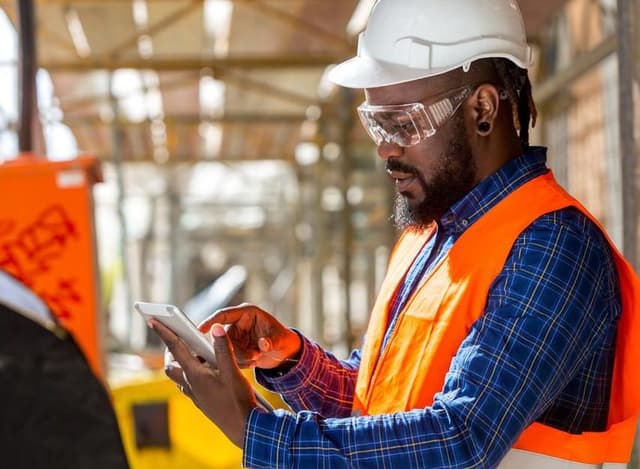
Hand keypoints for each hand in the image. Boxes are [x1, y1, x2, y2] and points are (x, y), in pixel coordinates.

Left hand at [150, 319, 256, 446]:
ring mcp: (195, 395)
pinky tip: (208, 372)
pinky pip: (189, 385)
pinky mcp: (202, 401)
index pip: (176, 348)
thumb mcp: (233, 371)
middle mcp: (191, 385)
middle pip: (172, 365)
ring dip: (183, 362)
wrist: (244, 428)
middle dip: (171, 350)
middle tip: (180, 338)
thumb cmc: (238, 401)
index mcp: (195, 375)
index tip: (152, 321)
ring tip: (199, 353)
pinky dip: (193, 374)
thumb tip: (216, 328)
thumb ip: (223, 348)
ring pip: (180, 376)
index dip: (164, 332)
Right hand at [199, 303, 300, 369]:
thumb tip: (263, 344)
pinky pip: (229, 357)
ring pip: (226, 349)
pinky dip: (240, 362)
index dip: (211, 321)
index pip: (224, 314)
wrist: (285, 353)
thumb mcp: (281, 341)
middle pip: (223, 336)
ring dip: (239, 357)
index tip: (200, 330)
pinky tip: (253, 362)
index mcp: (247, 313)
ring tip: (255, 358)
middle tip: (251, 357)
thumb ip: (271, 342)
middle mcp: (238, 323)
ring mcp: (235, 336)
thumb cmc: (284, 340)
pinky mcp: (235, 348)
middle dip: (233, 349)